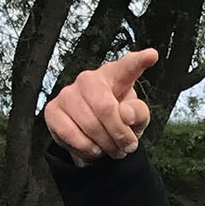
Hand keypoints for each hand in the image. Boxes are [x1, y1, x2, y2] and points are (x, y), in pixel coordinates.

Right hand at [43, 48, 157, 166]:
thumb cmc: (119, 122)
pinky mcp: (52, 110)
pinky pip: (70, 134)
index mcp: (115, 76)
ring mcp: (67, 93)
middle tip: (127, 147)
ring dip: (105, 145)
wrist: (95, 138)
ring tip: (112, 150)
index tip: (152, 55)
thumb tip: (125, 113)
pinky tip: (93, 149)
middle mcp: (88, 79)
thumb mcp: (137, 120)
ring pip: (89, 125)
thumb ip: (138, 114)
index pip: (127, 67)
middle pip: (105, 108)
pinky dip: (86, 149)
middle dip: (119, 134)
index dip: (138, 62)